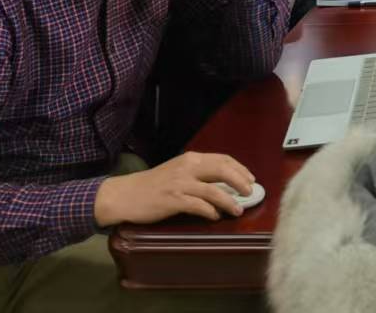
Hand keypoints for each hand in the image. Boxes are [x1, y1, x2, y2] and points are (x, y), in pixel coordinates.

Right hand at [93, 151, 255, 225]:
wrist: (125, 194)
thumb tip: (224, 182)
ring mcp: (180, 184)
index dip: (240, 169)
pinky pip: (198, 205)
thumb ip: (198, 173)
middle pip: (222, 170)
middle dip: (240, 182)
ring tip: (238, 210)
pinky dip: (210, 211)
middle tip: (249, 193)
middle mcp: (187, 167)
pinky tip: (215, 216)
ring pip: (213, 190)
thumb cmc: (153, 185)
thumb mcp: (178, 171)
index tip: (250, 179)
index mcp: (191, 159)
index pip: (223, 159)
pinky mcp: (173, 200)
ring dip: (229, 201)